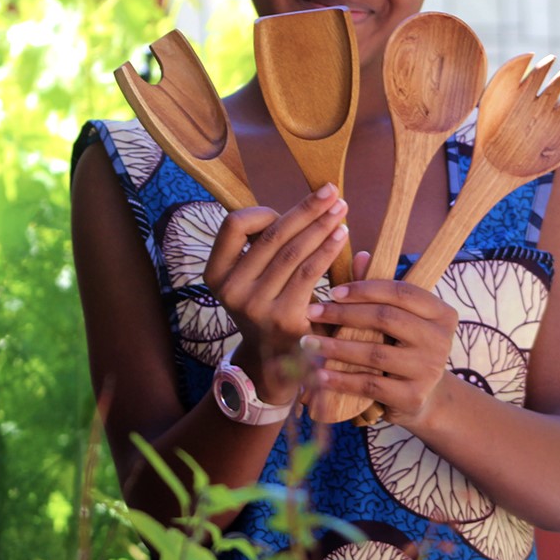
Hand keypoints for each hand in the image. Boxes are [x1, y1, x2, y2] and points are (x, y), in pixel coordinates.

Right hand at [203, 183, 348, 404]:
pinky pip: (309, 272)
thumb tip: (309, 209)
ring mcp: (256, 306)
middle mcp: (231, 290)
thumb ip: (274, 246)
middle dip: (305, 209)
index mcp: (216, 274)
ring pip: (293, 251)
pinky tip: (342, 236)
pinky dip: (327, 250)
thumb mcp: (257, 279)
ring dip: (320, 225)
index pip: (233, 225)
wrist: (274, 367)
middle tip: (331, 192)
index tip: (286, 211)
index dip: (262, 211)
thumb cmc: (271, 310)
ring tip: (341, 210)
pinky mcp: (285, 318)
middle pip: (272, 235)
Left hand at [302, 275, 457, 427]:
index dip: (365, 289)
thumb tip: (360, 256)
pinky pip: (370, 384)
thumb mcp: (395, 319)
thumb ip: (378, 291)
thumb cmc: (402, 348)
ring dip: (336, 347)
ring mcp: (429, 370)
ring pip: (375, 353)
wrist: (422, 398)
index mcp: (441, 313)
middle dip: (344, 314)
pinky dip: (341, 379)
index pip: (401, 292)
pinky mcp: (413, 396)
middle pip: (386, 318)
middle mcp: (440, 340)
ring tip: (307, 344)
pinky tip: (319, 374)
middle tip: (312, 313)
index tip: (332, 292)